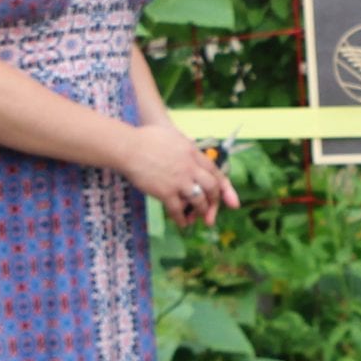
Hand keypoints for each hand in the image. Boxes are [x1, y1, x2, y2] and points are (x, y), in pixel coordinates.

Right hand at [120, 122, 240, 226]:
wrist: (128, 147)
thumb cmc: (145, 139)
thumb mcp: (172, 136)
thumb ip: (184, 145)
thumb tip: (190, 144)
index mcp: (192, 152)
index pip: (215, 171)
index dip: (225, 187)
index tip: (232, 200)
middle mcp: (190, 167)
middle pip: (212, 187)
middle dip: (215, 203)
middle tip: (212, 213)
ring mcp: (179, 180)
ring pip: (199, 200)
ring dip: (201, 212)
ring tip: (198, 218)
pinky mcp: (166, 191)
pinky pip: (178, 210)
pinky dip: (182, 219)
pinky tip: (182, 223)